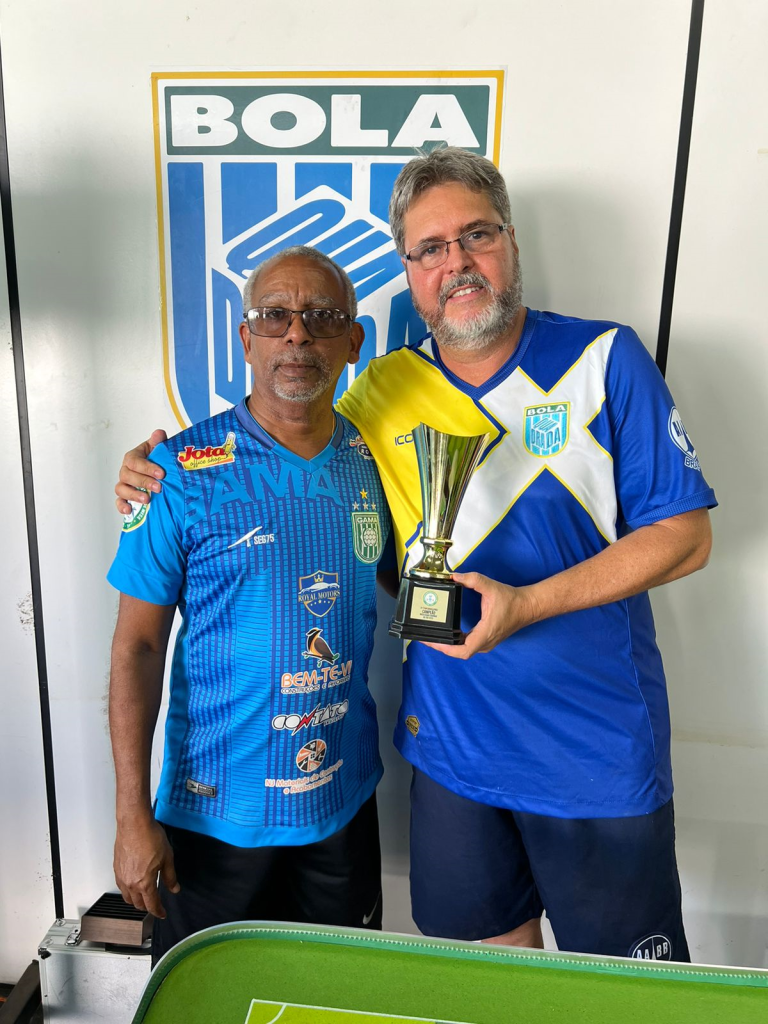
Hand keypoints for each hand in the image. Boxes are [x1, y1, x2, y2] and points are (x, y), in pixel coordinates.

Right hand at [114, 816, 179, 918]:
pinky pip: (121, 887)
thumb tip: (174, 888)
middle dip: (147, 907)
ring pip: (127, 897)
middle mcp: (130, 883)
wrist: (134, 824)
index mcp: (144, 883)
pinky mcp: (116, 869)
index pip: (151, 905)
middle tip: (155, 904)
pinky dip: (128, 890)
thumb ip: (170, 876)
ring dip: (136, 901)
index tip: (162, 913)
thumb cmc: (150, 837)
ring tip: (144, 896)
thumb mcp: (167, 858)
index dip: (158, 911)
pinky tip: (134, 884)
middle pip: (138, 904)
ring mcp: (121, 877)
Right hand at [115, 429, 167, 513]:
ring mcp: (124, 484)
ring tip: (147, 499)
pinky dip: (122, 506)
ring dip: (133, 495)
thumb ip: (158, 442)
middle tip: (158, 487)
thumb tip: (159, 434)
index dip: (147, 467)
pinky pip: (119, 502)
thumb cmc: (156, 460)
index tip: (161, 474)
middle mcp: (126, 471)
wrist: (159, 473)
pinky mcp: (125, 497)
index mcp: (133, 458)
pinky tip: (129, 510)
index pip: (135, 461)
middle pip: (127, 476)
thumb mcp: (158, 449)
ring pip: (121, 489)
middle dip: (143, 482)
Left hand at [420, 571, 539, 659]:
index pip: (462, 651)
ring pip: (463, 650)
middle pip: (459, 652)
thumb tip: (455, 577)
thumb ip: (472, 580)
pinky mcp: (486, 639)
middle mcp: (485, 642)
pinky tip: (448, 634)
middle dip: (441, 646)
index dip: (444, 649)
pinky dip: (456, 642)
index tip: (431, 642)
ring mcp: (486, 643)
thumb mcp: (491, 587)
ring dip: (448, 645)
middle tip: (426, 637)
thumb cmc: (512, 600)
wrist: (528, 606)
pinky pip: (468, 645)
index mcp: (485, 634)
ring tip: (433, 636)